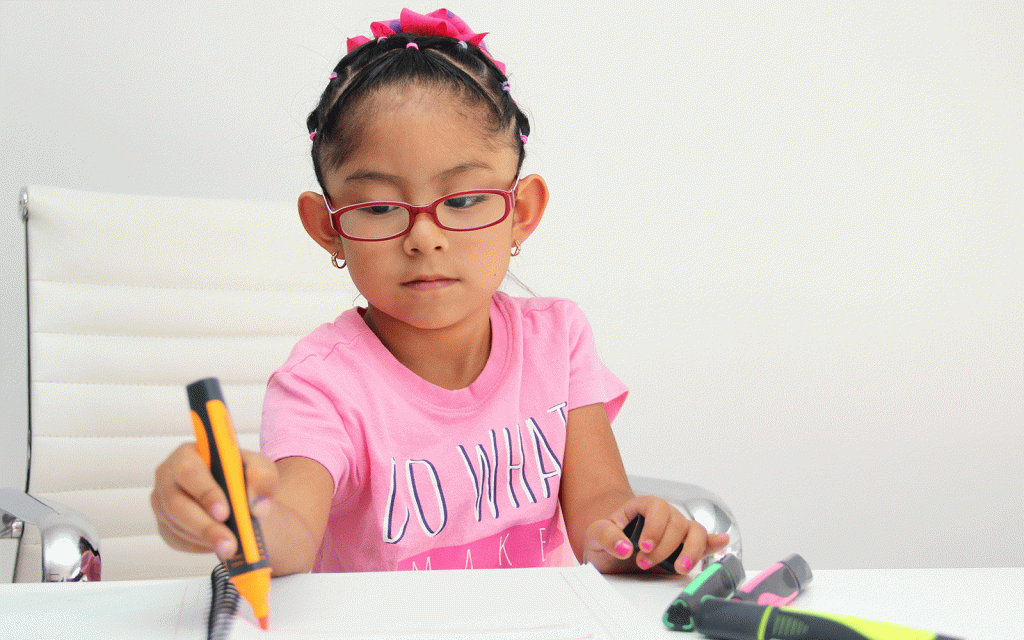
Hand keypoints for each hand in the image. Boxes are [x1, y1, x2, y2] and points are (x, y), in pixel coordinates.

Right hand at [151, 443, 277, 560]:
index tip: (224, 512)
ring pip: (176, 524)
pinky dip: (198, 544)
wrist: (241, 500)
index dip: (205, 492)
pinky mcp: (164, 523)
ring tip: (230, 546)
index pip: (188, 470)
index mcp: (189, 453)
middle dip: (205, 525)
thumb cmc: (245, 478)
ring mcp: (162, 501)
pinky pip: (175, 539)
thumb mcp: (261, 469)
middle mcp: (168, 475)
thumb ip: (263, 478)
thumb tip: (258, 506)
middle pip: (176, 503)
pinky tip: (216, 543)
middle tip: (230, 541)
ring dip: (205, 538)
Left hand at [582, 495, 729, 573]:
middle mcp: (665, 517)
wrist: (610, 550)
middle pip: (678, 523)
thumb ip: (607, 537)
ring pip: (697, 532)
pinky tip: (721, 544)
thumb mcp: (595, 536)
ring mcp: (677, 532)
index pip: (657, 507)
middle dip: (665, 547)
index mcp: (643, 507)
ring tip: (681, 567)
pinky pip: (705, 542)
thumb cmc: (605, 537)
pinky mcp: (685, 549)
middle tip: (645, 563)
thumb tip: (623, 547)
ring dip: (693, 550)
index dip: (654, 527)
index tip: (642, 547)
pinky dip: (714, 544)